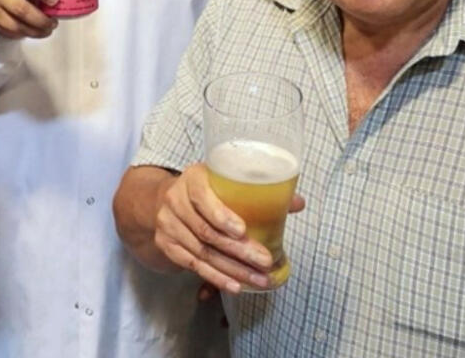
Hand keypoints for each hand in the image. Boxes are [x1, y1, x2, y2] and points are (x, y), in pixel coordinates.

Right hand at [153, 163, 304, 293]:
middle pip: (206, 230)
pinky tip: (235, 285)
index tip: (243, 230)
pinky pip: (193, 265)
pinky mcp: (167, 245)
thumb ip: (260, 190)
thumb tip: (297, 203)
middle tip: (264, 262)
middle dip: (238, 250)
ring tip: (259, 279)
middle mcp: (175, 200)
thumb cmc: (207, 189)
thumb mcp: (225, 180)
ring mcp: (168, 224)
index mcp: (192, 178)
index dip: (221, 215)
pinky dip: (215, 277)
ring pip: (202, 252)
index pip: (202, 197)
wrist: (169, 198)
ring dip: (232, 269)